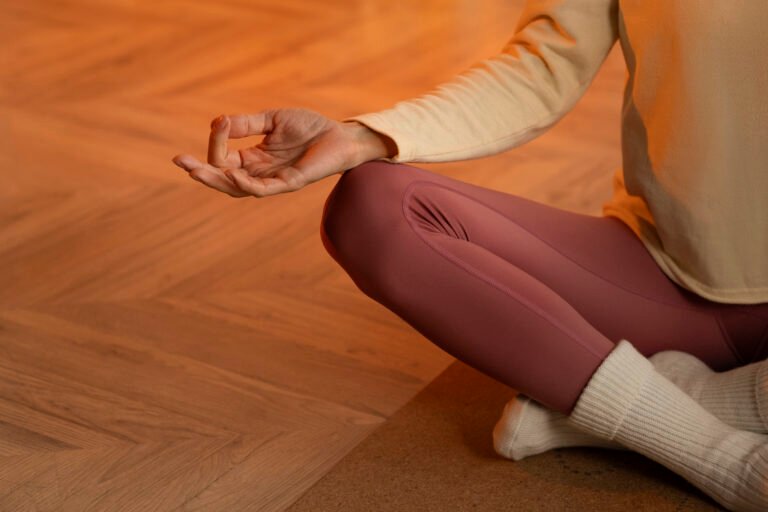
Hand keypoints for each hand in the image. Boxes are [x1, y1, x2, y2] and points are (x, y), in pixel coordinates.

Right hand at [171, 108, 377, 197]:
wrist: (340, 135)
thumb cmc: (310, 127)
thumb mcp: (272, 119)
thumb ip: (246, 123)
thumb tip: (217, 123)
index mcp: (254, 159)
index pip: (224, 158)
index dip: (216, 143)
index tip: (217, 122)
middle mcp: (261, 173)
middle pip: (224, 180)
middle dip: (201, 172)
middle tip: (180, 162)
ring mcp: (274, 181)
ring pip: (238, 188)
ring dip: (217, 180)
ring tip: (196, 170)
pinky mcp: (290, 184)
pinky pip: (262, 189)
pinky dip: (245, 184)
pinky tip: (232, 174)